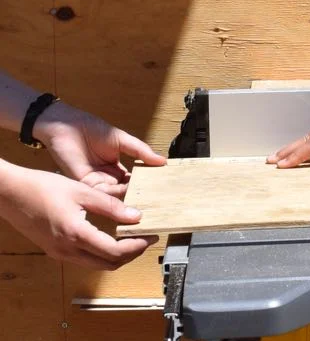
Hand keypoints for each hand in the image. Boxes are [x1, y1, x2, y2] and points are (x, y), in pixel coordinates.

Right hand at [0, 164, 157, 269]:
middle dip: (131, 254)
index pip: (114, 252)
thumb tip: (136, 216)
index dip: (137, 246)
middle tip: (146, 239)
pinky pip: (84, 259)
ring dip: (117, 255)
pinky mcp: (55, 250)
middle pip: (108, 264)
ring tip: (133, 238)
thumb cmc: (41, 188)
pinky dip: (102, 253)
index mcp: (75, 234)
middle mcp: (66, 250)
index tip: (152, 236)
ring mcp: (59, 253)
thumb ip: (111, 206)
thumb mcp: (82, 192)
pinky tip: (111, 238)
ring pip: (96, 264)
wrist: (10, 193)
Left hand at [35, 102, 165, 198]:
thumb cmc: (93, 129)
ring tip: (144, 194)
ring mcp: (95, 182)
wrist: (68, 126)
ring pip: (114, 194)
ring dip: (128, 194)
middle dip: (138, 193)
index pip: (134, 180)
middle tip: (155, 196)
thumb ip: (141, 152)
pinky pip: (100, 192)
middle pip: (125, 191)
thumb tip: (162, 161)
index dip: (146, 183)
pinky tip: (126, 191)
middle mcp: (106, 178)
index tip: (161, 187)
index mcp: (116, 169)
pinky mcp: (83, 183)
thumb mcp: (122, 140)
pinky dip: (112, 193)